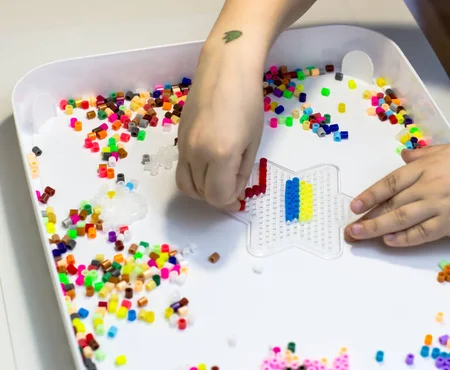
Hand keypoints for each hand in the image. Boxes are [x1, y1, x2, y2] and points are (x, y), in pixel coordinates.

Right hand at [176, 42, 264, 208]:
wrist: (224, 69)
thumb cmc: (247, 102)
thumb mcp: (252, 142)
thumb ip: (241, 172)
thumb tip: (232, 192)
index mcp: (220, 154)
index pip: (218, 196)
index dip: (230, 202)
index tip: (240, 198)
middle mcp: (196, 153)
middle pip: (201, 193)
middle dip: (218, 197)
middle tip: (232, 189)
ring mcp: (183, 145)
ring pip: (186, 184)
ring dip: (203, 190)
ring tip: (219, 180)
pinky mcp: (177, 138)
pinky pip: (183, 167)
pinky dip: (195, 175)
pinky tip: (210, 165)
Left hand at [344, 141, 449, 246]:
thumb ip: (424, 155)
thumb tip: (404, 157)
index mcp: (425, 167)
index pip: (390, 183)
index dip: (370, 195)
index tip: (355, 205)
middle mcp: (427, 186)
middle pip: (391, 204)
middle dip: (367, 217)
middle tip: (349, 229)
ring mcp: (439, 205)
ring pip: (401, 220)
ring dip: (377, 229)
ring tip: (360, 237)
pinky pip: (423, 233)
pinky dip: (405, 238)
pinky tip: (390, 241)